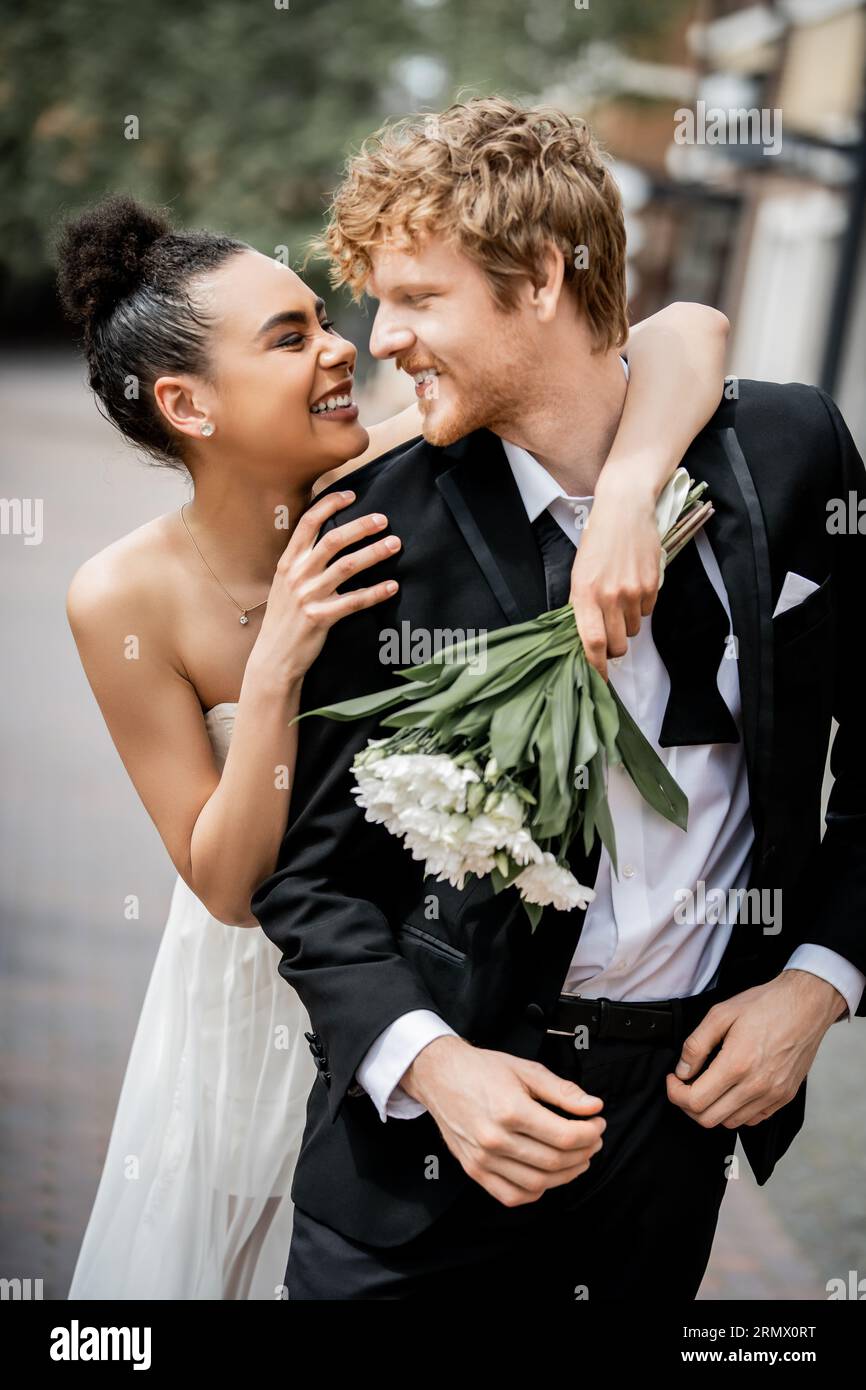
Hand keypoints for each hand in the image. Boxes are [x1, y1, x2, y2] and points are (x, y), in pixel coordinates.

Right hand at [253, 490, 399, 682]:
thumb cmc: (284, 619)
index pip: (308, 523)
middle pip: (333, 540)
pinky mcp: (320, 618)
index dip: (330, 504)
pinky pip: (354, 601)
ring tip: (394, 544)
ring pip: (347, 567)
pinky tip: (392, 587)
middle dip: (360, 526)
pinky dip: (375, 593)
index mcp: (288, 563)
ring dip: (374, 553)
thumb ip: (302, 562)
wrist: (273, 657)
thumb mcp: (285, 585)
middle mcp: (297, 575)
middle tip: (383, 519)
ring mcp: (308, 596)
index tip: (351, 494)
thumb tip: (328, 539)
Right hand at [402, 1035, 605, 1205]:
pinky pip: (511, 1196)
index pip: (565, 1136)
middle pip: (555, 1161)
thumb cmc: (482, 1070)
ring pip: (538, 1183)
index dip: (590, 1133)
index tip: (598, 1123)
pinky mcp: (474, 1170)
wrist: (440, 1076)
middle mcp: (495, 1139)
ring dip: (566, 1174)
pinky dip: (535, 1191)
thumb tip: (593, 1106)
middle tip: (592, 1139)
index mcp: (511, 1110)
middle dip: (584, 1152)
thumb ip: (562, 1091)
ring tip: (576, 1157)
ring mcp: (483, 1159)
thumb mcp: (526, 1070)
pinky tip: (546, 1175)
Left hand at [570, 480, 659, 681]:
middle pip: (617, 644)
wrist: (624, 509)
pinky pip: (648, 611)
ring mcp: (633, 591)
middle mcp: (609, 596)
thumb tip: (587, 637)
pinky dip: (641, 606)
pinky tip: (633, 585)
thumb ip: (582, 605)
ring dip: (627, 623)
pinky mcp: (652, 584)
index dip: (597, 667)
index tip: (599, 678)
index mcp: (585, 594)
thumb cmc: (597, 541)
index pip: (592, 643)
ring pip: (634, 629)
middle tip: (610, 636)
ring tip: (620, 598)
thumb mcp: (579, 573)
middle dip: (614, 647)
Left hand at [666, 971, 846, 1129]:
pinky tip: (731, 1091)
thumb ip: (696, 1045)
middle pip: (708, 1119)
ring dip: (712, 1109)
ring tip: (707, 1087)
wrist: (806, 1005)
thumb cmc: (765, 1005)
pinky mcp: (785, 1097)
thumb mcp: (720, 1013)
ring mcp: (773, 1095)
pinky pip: (753, 1119)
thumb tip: (682, 1071)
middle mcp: (756, 1086)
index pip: (695, 1101)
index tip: (674, 1079)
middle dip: (688, 1104)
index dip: (675, 1093)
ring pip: (730, 1123)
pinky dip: (736, 1112)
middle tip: (685, 1085)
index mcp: (737, 1065)